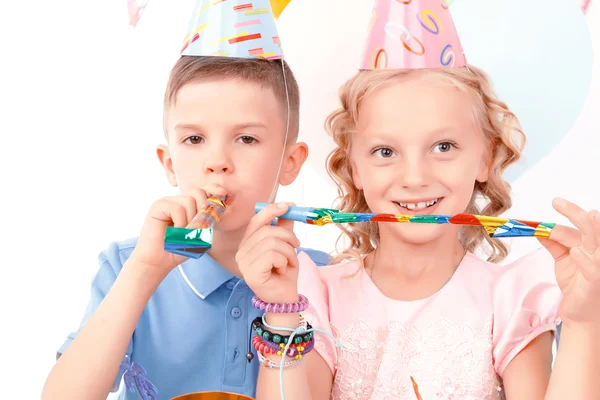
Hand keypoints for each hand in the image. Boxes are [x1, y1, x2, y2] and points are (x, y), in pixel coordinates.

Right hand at [129, 184, 226, 277]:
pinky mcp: (158, 205)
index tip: (223, 194)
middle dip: (203, 210)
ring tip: (183, 233)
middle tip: (197, 227)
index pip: (204, 190)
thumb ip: (209, 220)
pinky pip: (177, 208)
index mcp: (189, 205)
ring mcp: (168, 201)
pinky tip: (174, 232)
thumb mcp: (200, 234)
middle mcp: (178, 200)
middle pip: (198, 192)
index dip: (213, 190)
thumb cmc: (179, 248)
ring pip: (189, 200)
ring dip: (190, 220)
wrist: (160, 260)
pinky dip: (180, 222)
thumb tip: (220, 205)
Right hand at [236, 202, 300, 303]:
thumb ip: (285, 228)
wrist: (285, 298)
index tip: (288, 206)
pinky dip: (285, 260)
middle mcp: (242, 251)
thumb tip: (289, 206)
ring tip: (290, 261)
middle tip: (297, 244)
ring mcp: (244, 263)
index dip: (271, 211)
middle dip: (287, 235)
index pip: (256, 220)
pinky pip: (273, 255)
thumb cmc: (284, 273)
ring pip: (272, 242)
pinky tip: (283, 269)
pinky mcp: (251, 272)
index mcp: (248, 243)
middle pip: (266, 230)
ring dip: (288, 251)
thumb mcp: (287, 246)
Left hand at [538, 198, 599, 325]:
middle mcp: (598, 253)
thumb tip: (537, 228)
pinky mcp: (596, 282)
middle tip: (557, 201)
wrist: (581, 314)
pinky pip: (594, 269)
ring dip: (595, 229)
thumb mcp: (563, 260)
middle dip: (576, 213)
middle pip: (591, 229)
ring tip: (591, 215)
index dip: (566, 215)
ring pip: (599, 243)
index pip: (579, 228)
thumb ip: (554, 243)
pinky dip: (586, 260)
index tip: (554, 203)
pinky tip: (576, 252)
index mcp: (590, 246)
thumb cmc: (576, 286)